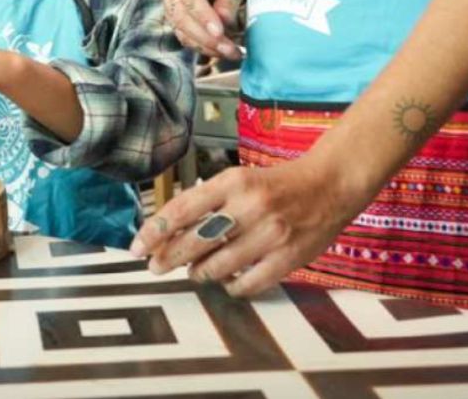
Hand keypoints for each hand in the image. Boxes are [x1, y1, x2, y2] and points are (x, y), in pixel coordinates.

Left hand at [128, 157, 363, 298]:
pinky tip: (228, 282)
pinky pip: (248, 284)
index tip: (137, 247)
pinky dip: (231, 287)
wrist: (331, 184)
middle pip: (194, 241)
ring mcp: (271, 234)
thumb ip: (208, 202)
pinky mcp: (289, 258)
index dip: (155, 231)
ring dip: (200, 273)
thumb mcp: (239, 180)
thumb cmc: (277, 184)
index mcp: (233, 181)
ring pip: (218, 267)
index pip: (182, 208)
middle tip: (156, 267)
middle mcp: (250, 206)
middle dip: (168, 258)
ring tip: (196, 272)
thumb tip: (170, 231)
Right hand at [162, 0, 246, 59]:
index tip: (219, 32)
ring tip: (232, 53)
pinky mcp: (179, 23)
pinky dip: (205, 49)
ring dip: (207, 47)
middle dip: (206, 38)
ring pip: (183, 32)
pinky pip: (187, 40)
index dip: (203, 15)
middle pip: (182, 18)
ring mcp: (174, 7)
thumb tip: (223, 21)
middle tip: (230, 49)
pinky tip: (223, 52)